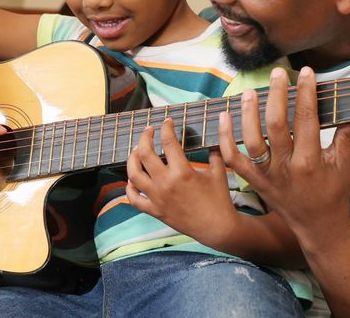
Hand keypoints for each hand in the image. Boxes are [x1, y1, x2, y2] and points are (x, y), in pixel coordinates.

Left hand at [125, 119, 239, 245]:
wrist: (217, 228)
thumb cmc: (219, 199)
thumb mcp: (219, 171)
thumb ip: (215, 150)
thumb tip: (217, 133)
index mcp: (182, 172)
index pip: (168, 142)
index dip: (166, 127)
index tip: (167, 121)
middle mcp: (166, 183)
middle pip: (144, 154)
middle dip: (144, 137)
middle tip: (149, 130)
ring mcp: (157, 198)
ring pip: (134, 174)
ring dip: (132, 159)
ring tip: (137, 150)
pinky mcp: (155, 211)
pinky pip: (134, 199)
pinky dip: (129, 188)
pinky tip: (133, 179)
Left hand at [218, 67, 349, 233]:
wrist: (318, 227)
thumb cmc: (334, 193)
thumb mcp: (345, 164)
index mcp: (311, 161)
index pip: (307, 119)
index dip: (306, 93)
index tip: (306, 72)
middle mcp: (286, 168)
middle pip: (276, 125)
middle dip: (276, 95)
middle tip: (277, 73)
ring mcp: (267, 175)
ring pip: (251, 140)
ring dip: (247, 114)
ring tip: (249, 91)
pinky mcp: (254, 181)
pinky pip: (234, 159)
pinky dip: (225, 138)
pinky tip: (224, 117)